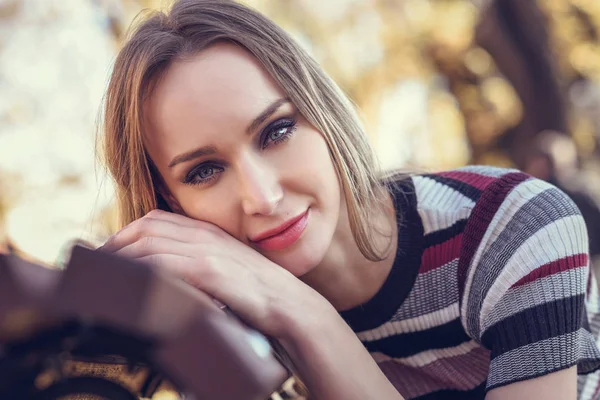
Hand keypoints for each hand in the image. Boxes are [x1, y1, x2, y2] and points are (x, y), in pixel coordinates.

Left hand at [99, 209, 332, 339]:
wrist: (290, 305)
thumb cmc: (258, 292)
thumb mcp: (226, 269)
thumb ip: (199, 263)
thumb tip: (169, 276)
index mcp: (207, 231)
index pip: (155, 219)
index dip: (125, 233)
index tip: (108, 251)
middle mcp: (203, 235)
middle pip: (146, 227)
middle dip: (115, 243)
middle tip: (95, 263)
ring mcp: (206, 251)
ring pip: (149, 244)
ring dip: (120, 258)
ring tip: (101, 275)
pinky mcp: (209, 270)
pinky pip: (162, 264)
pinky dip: (139, 270)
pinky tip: (127, 283)